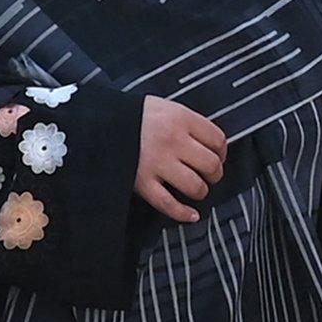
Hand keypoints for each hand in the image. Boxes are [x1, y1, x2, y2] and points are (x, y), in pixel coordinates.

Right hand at [135, 95, 227, 223]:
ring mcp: (158, 164)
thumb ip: (186, 122)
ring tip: (197, 189)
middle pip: (211, 164)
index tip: (219, 155)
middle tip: (210, 175)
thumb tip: (208, 142)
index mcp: (181, 119)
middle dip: (215, 173)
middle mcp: (173, 141)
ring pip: (194, 186)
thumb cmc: (132, 115)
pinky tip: (191, 215)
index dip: (222, 151)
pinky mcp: (142, 183)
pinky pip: (168, 204)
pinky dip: (183, 213)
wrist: (98, 122)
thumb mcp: (163, 107)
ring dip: (201, 191)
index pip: (217, 139)